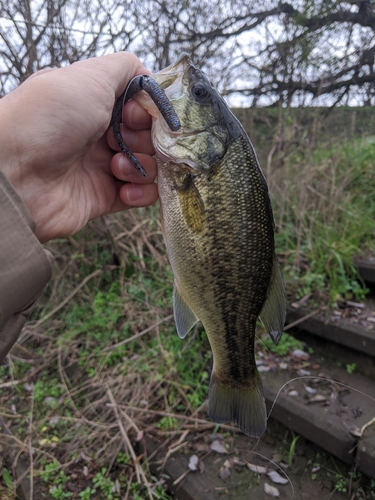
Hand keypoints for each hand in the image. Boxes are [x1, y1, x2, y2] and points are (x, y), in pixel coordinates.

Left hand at [0, 52, 157, 242]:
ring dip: (142, 165)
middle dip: (145, 138)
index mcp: (93, 103)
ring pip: (148, 164)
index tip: (133, 114)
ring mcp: (102, 166)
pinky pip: (141, 195)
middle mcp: (98, 133)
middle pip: (148, 135)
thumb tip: (148, 77)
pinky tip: (124, 189)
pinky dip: (141, 192)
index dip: (146, 109)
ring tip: (116, 166)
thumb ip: (124, 68)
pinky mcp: (105, 197)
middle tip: (123, 140)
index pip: (139, 105)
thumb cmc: (47, 120)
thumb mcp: (87, 76)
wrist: (16, 175)